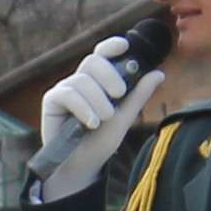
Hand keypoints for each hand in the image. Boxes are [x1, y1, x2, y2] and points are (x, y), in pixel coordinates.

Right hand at [33, 35, 157, 196]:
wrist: (82, 165)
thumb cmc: (100, 141)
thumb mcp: (124, 118)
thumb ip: (138, 96)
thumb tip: (159, 73)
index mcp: (98, 81)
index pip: (102, 55)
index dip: (111, 46)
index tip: (125, 45)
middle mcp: (80, 81)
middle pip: (92, 61)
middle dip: (109, 75)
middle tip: (120, 94)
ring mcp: (65, 90)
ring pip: (82, 80)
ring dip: (98, 100)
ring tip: (103, 120)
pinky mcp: (51, 101)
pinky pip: (68, 94)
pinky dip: (82, 108)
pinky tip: (90, 123)